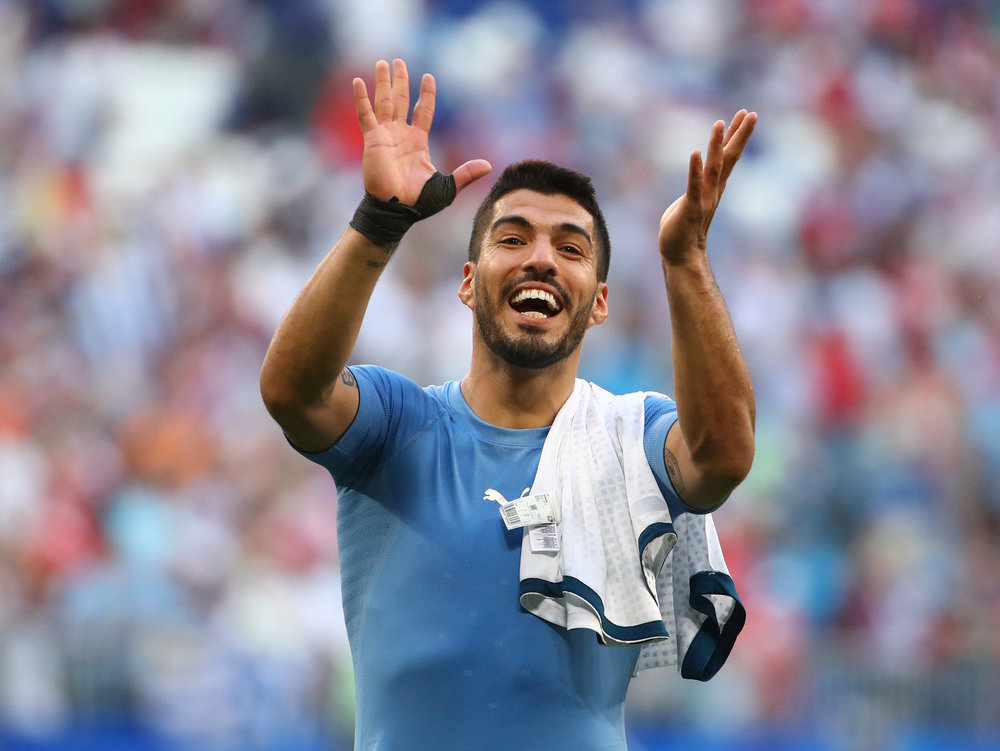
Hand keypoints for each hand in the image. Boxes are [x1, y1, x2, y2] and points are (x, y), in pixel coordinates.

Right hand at [353, 59, 491, 204]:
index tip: (428, 77)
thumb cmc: (419, 201)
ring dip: (383, 82)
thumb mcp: (447, 187)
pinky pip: (366, 115)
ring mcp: (385, 135)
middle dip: (401, 81)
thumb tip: (488, 166)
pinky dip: (362, 98)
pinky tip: (359, 81)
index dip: (426, 94)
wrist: (397, 208)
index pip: (423, 110)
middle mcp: (401, 134)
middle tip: (398, 61)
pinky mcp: (372, 139)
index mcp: (418, 141)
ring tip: (382, 62)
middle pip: (402, 100)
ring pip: (384, 101)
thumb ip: (465, 174)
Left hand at [658, 110, 756, 265]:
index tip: (746, 114)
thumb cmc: (683, 229)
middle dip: (739, 135)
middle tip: (750, 113)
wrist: (681, 257)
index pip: (729, 156)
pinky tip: (696, 152)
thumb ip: (697, 185)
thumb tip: (697, 176)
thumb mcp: (692, 200)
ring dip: (717, 146)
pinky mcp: (691, 209)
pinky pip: (694, 187)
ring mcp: (704, 200)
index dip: (736, 135)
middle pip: (730, 158)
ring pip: (714, 168)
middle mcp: (713, 190)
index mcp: (714, 186)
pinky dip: (695, 170)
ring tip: (719, 124)